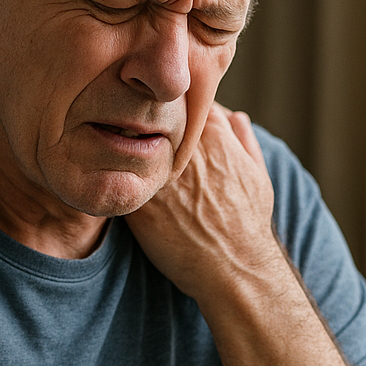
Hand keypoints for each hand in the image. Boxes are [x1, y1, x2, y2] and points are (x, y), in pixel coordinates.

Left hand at [125, 103, 279, 301]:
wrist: (234, 268)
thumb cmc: (249, 225)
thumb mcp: (258, 176)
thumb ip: (245, 140)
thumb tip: (236, 116)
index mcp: (214, 134)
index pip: (181, 97)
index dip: (170, 104)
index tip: (161, 113)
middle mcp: (185, 148)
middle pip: (149, 113)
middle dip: (140, 116)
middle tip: (126, 121)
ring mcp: (160, 173)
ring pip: (126, 139)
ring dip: (119, 140)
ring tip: (112, 146)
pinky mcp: (141, 200)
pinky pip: (115, 173)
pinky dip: (110, 170)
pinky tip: (107, 175)